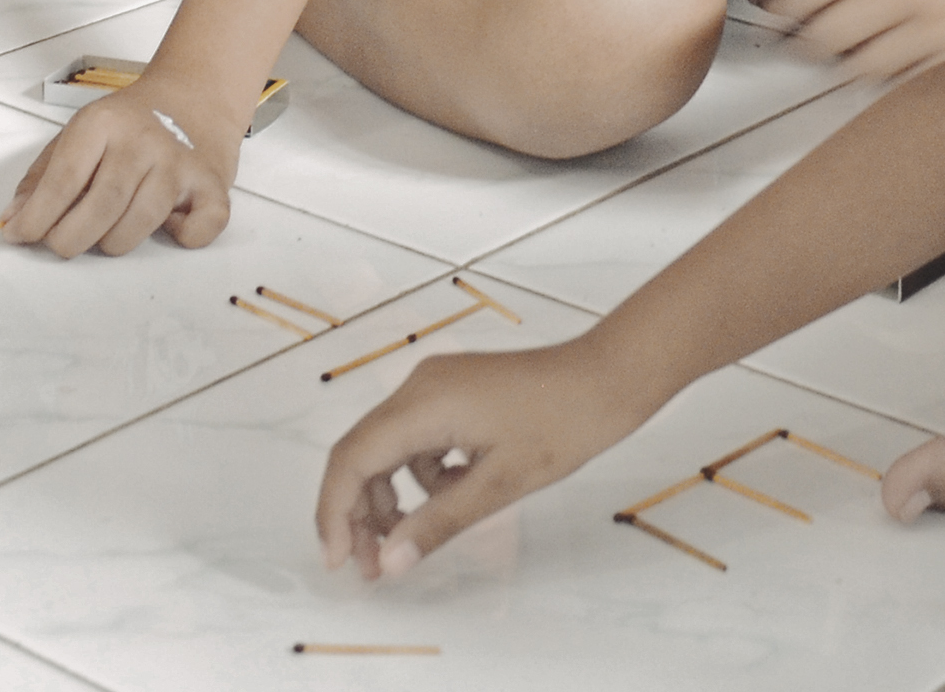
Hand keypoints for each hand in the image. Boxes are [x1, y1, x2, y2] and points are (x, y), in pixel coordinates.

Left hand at [0, 79, 232, 256]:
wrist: (195, 96)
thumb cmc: (128, 124)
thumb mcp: (79, 135)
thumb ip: (42, 177)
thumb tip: (14, 219)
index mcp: (102, 122)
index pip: (64, 179)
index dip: (37, 216)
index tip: (20, 236)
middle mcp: (144, 140)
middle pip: (102, 206)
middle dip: (70, 239)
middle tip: (62, 244)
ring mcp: (181, 162)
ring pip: (141, 223)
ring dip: (114, 242)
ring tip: (107, 233)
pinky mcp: (214, 185)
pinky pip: (198, 230)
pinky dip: (181, 238)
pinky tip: (168, 223)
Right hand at [313, 334, 665, 581]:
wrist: (608, 377)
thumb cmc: (564, 424)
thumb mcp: (500, 484)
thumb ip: (439, 522)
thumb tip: (391, 562)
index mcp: (422, 404)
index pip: (351, 460)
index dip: (335, 513)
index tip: (340, 561)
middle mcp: (418, 387)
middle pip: (361, 454)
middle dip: (358, 513)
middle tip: (371, 567)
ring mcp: (435, 385)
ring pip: (387, 448)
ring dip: (390, 497)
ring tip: (410, 541)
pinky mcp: (453, 392)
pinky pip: (416, 438)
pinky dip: (421, 475)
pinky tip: (454, 496)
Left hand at [764, 0, 944, 80]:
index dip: (788, 4)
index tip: (781, 12)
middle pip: (826, 31)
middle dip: (807, 44)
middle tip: (801, 47)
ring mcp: (931, 24)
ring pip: (860, 63)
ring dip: (846, 66)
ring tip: (842, 62)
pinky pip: (904, 79)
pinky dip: (888, 79)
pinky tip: (891, 70)